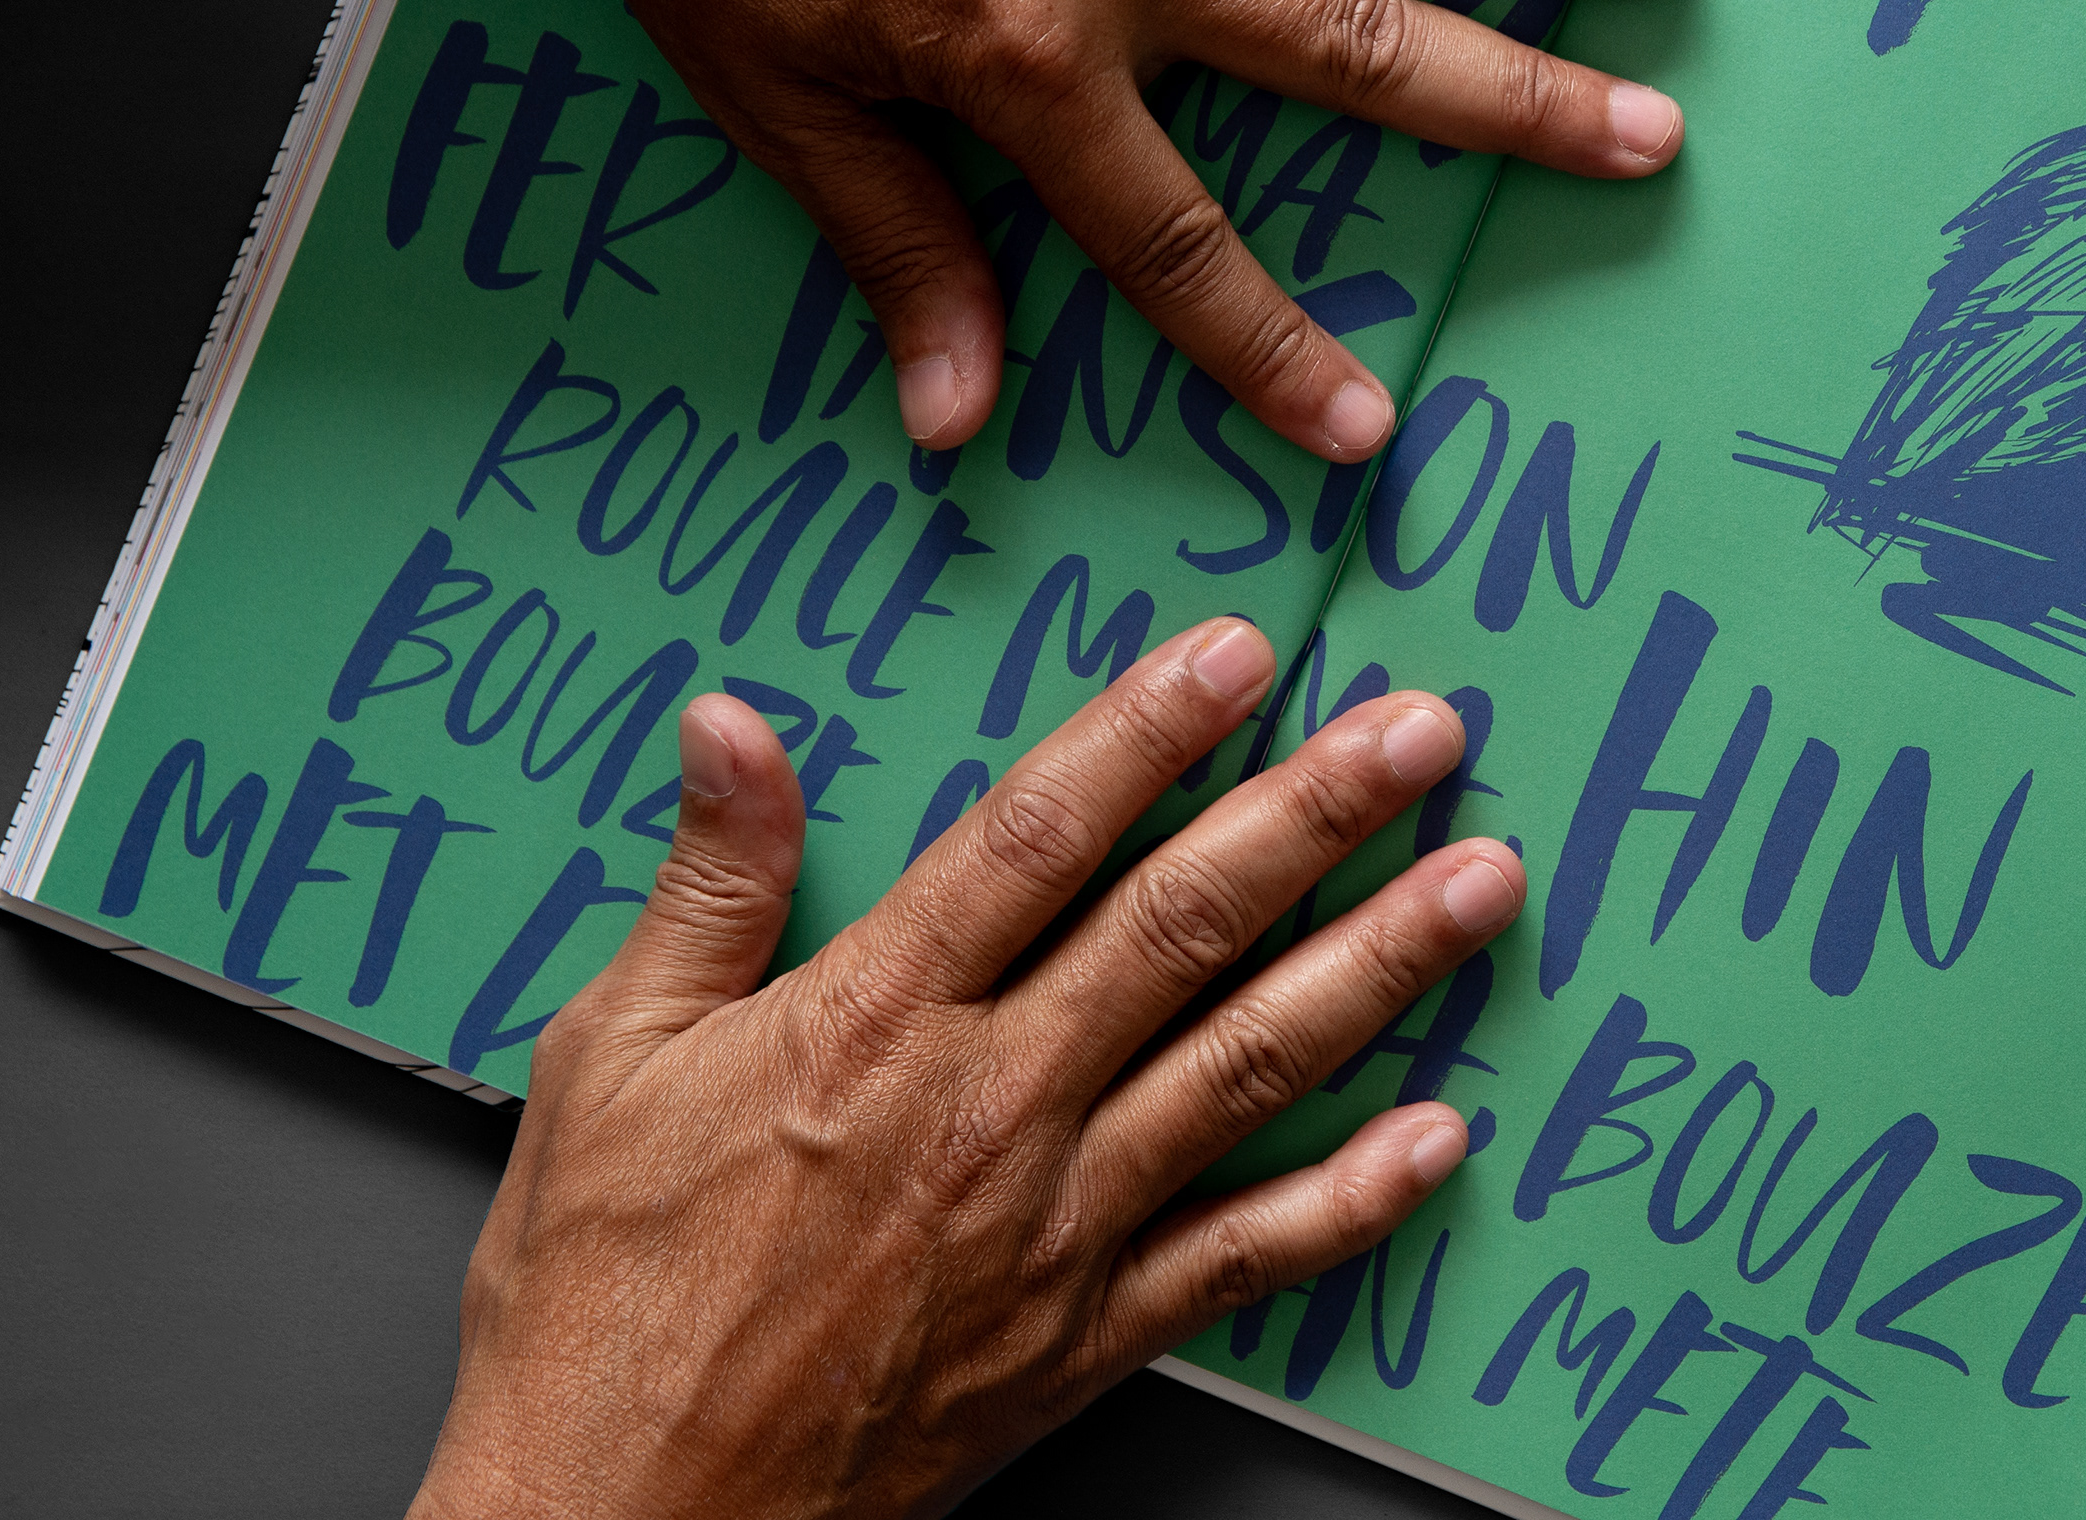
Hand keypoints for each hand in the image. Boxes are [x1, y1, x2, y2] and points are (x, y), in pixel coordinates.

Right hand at [409, 618, 1527, 1519]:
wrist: (622, 1516)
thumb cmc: (604, 1300)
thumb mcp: (610, 1060)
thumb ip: (706, 885)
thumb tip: (730, 726)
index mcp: (873, 1020)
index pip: (1037, 835)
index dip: (1147, 730)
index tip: (1239, 652)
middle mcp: (989, 1106)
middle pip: (1183, 926)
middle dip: (1318, 814)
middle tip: (1423, 732)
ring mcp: (1056, 1224)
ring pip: (1250, 1065)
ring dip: (1380, 965)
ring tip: (1480, 884)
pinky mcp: (1089, 1335)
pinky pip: (1251, 1257)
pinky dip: (1357, 1200)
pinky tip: (1442, 1136)